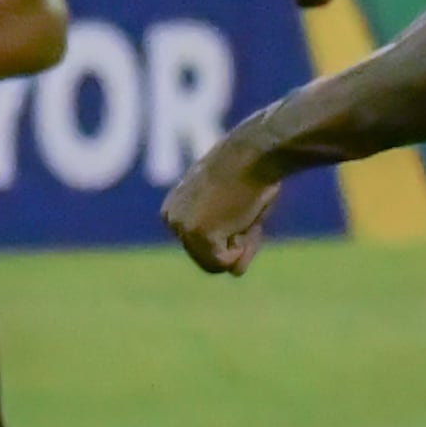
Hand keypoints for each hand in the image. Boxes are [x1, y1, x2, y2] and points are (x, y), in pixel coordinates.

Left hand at [162, 134, 286, 275]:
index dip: (230, 236)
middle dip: (233, 245)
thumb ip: (236, 243)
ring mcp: (181, 227)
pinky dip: (240, 251)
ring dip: (238, 247)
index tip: (237, 205)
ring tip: (243, 213)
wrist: (254, 152)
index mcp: (174, 208)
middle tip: (244, 211)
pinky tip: (242, 220)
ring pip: (214, 265)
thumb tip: (235, 274)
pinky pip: (224, 263)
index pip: (202, 247)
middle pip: (206, 259)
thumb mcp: (241, 214)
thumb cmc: (252, 176)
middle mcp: (171, 218)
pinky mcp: (196, 233)